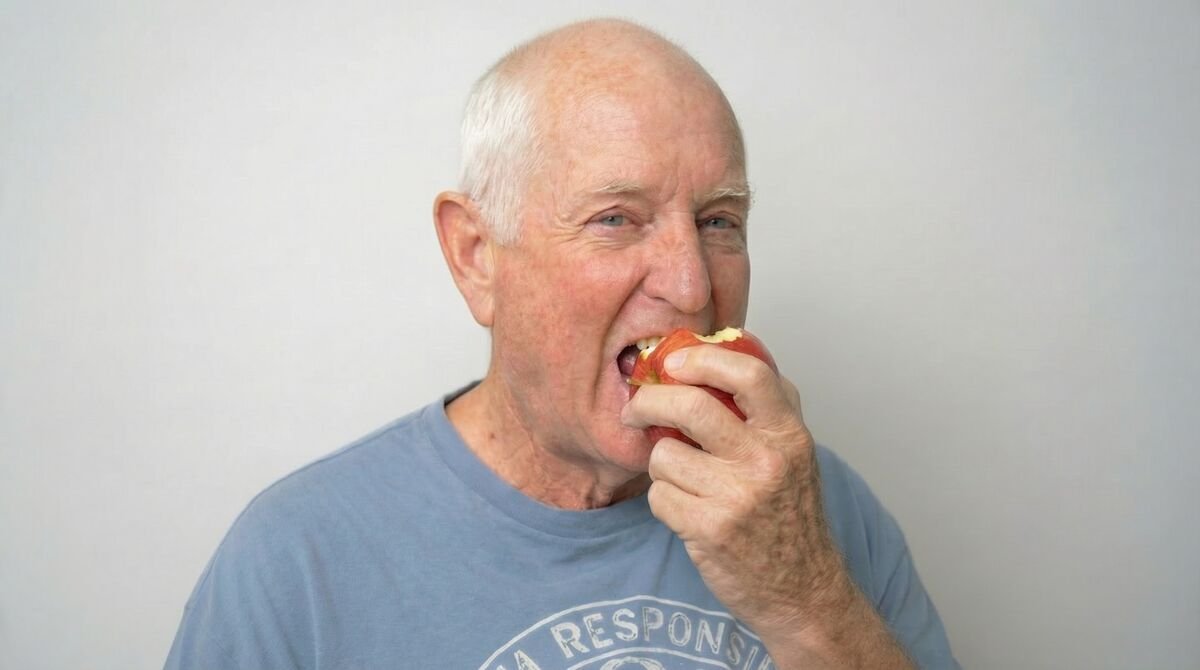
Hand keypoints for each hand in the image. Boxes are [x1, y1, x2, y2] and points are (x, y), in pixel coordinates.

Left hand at [621, 344, 910, 666]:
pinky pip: (659, 495)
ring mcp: (737, 497)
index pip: (748, 373)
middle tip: (638, 408)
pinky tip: (686, 510)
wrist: (802, 591)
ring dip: (662, 465)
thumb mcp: (796, 453)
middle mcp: (766, 461)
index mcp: (789, 435)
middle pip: (689, 406)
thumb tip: (721, 351)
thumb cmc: (790, 516)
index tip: (674, 362)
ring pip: (664, 454)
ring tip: (683, 478)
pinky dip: (664, 501)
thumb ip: (767, 406)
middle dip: (649, 402)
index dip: (702, 359)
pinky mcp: (709, 529)